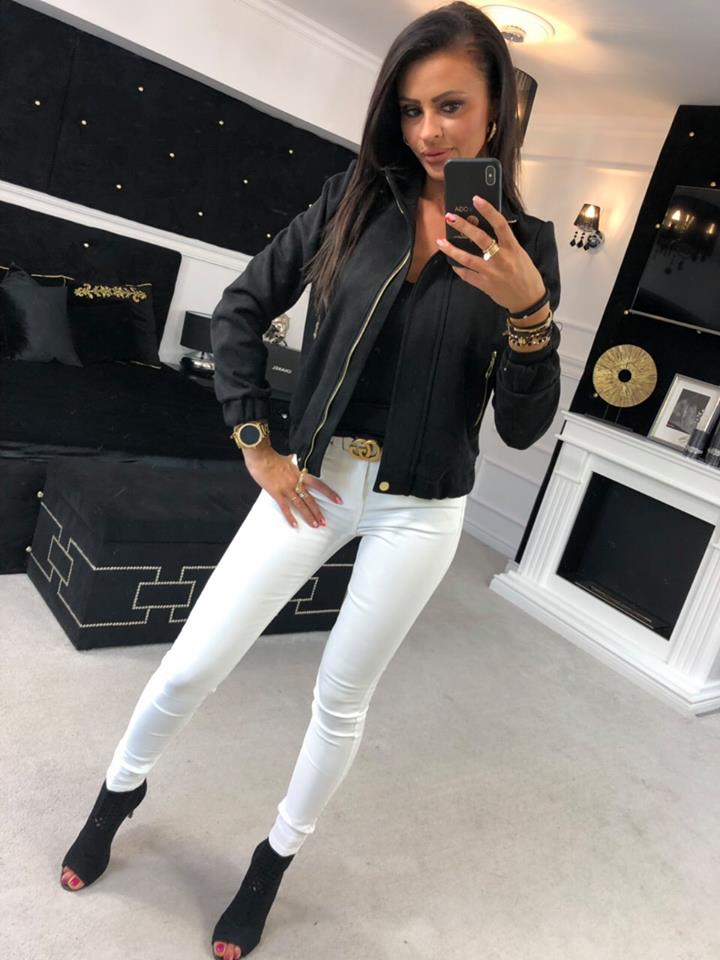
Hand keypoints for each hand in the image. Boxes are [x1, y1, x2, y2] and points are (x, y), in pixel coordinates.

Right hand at [242, 446, 342, 528]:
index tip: (338, 500)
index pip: (319, 485)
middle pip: (311, 499)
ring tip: (315, 525)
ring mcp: (286, 489)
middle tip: (324, 522)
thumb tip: (293, 459)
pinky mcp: (276, 493)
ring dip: (308, 516)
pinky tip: (294, 525)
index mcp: (300, 474)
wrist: (261, 455)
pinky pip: (285, 507)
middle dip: (318, 512)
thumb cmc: (272, 456)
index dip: (329, 493)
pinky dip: (290, 517)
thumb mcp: (287, 458)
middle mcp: (296, 482)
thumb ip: (292, 463)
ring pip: (301, 505)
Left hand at [437, 196, 545, 313]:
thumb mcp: (520, 254)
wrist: (527, 299)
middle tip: (450, 217)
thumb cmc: (526, 274)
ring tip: (440, 241)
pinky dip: (458, 268)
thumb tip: (490, 229)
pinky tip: (451, 262)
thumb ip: (506, 243)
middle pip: (480, 239)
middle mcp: (501, 259)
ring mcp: (491, 273)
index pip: (500, 224)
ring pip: (467, 259)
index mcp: (512, 248)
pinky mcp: (484, 285)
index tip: (476, 199)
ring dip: (451, 250)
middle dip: (463, 226)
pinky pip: (467, 275)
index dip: (488, 210)